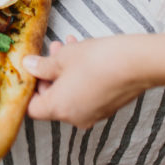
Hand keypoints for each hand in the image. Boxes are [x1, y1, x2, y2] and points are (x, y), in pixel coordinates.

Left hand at [24, 34, 153, 128]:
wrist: (136, 64)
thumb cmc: (96, 60)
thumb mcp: (62, 58)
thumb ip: (42, 66)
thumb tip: (28, 66)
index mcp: (59, 109)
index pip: (32, 108)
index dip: (29, 88)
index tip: (31, 70)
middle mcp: (75, 118)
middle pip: (51, 100)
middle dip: (49, 73)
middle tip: (53, 49)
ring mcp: (93, 114)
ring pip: (69, 93)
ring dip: (65, 71)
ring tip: (68, 45)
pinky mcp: (107, 107)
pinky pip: (85, 94)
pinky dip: (80, 78)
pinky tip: (84, 53)